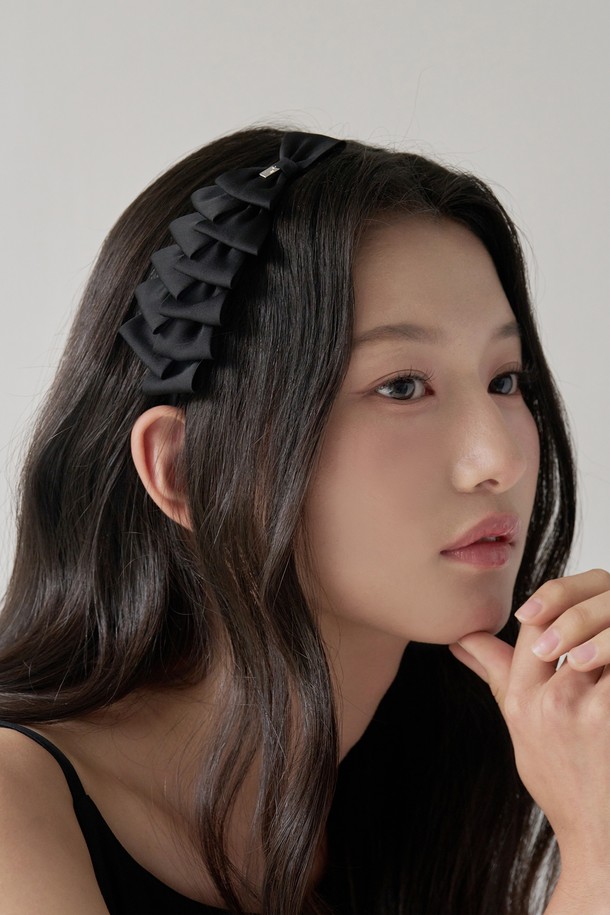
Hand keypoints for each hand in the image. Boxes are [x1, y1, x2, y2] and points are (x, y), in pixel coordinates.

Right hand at [448, 568, 609, 865]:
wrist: (600, 841)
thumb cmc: (565, 785)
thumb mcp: (520, 729)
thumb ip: (496, 675)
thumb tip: (460, 641)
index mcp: (521, 699)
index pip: (533, 622)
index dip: (555, 605)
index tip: (576, 613)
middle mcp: (548, 700)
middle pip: (567, 621)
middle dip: (592, 610)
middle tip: (604, 614)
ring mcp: (585, 709)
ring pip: (602, 638)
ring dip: (609, 633)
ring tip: (608, 652)